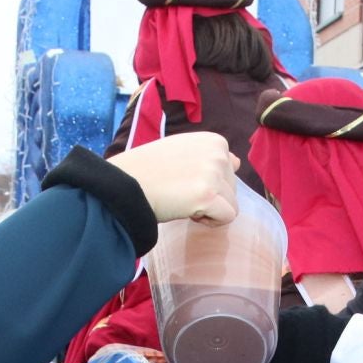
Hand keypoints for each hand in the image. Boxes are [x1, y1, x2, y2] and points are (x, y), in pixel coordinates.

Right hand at [107, 131, 239, 225]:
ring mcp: (214, 172)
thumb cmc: (149, 171)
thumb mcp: (183, 151)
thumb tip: (237, 162)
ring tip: (183, 201)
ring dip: (209, 210)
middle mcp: (218, 153)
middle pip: (233, 189)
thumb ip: (209, 157)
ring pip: (232, 205)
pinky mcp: (208, 194)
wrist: (125, 183)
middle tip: (180, 192)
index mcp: (214, 141)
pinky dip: (210, 221)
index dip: (209, 182)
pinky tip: (188, 212)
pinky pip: (228, 217)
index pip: (230, 171)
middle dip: (210, 197)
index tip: (184, 181)